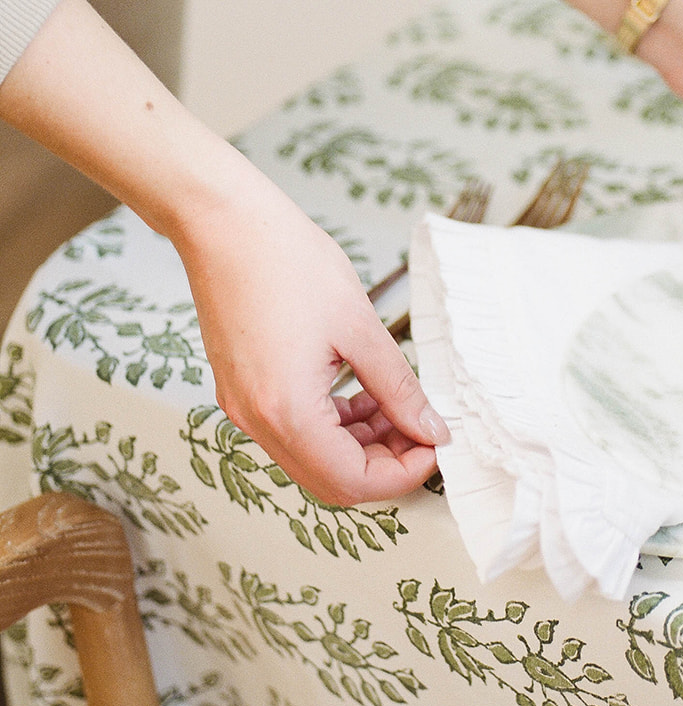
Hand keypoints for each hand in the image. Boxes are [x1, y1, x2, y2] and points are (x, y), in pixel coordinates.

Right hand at [0, 0, 448, 507]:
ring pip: (312, 458)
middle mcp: (257, 422)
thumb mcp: (361, 328)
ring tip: (399, 406)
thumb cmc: (287, 261)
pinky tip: (363, 392)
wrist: (224, 223)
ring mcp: (243, 408)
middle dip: (383, 464)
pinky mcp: (241, 389)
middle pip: (330, 481)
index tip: (435, 446)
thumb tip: (431, 430)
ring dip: (360, 443)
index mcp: (286, 412)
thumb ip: (399, 389)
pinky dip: (333, 424)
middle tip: (422, 431)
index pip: (352, 482)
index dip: (402, 473)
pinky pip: (293, 430)